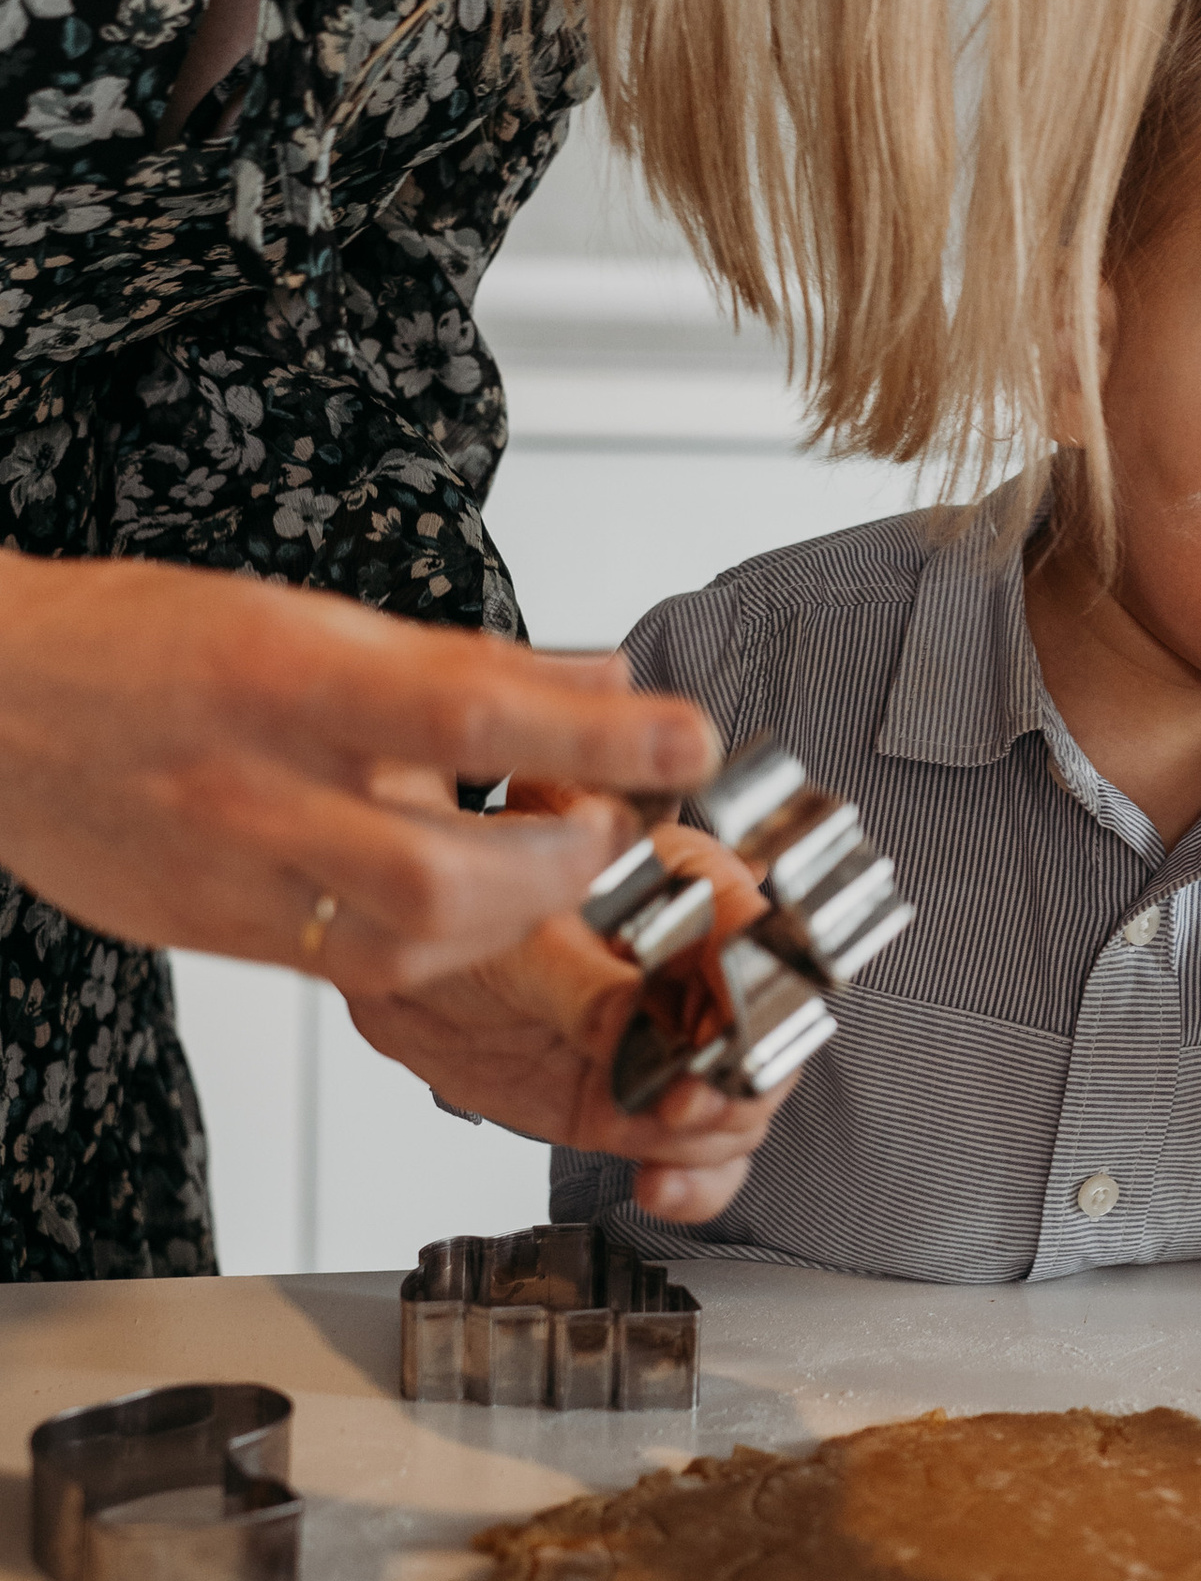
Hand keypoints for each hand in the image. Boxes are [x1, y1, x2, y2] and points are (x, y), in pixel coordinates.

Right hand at [0, 552, 717, 990]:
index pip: (469, 706)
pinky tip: (474, 907)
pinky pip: (358, 969)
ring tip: (553, 867)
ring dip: (514, 920)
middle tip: (611, 825)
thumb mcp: (298, 611)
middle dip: (562, 866)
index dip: (597, 732)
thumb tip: (599, 672)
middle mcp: (255, 781)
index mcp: (281, 670)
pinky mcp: (218, 934)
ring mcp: (232, 873)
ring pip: (409, 945)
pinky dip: (444, 946)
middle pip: (446, 870)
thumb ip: (453, 655)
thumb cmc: (134, 643)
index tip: (686, 736)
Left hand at [348, 814, 778, 1223]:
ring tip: (656, 1141)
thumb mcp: (517, 948)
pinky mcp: (646, 1104)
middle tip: (680, 1103)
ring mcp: (674, 1042)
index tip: (724, 1037)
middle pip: (770, 1031)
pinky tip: (661, 1186)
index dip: (753, 993)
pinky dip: (695, 1182)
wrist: (409, 981)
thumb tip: (642, 1020)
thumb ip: (586, 986)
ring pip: (746, 1101)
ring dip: (713, 1137)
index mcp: (682, 889)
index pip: (757, 937)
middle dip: (737, 1080)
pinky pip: (704, 1154)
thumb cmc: (461, 929)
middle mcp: (694, 968)